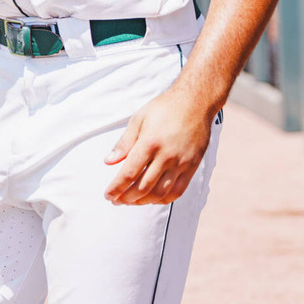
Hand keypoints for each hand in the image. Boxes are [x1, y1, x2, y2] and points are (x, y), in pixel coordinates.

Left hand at [104, 85, 214, 204]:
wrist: (196, 101)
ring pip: (160, 193)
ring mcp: (181, 162)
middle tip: (116, 200)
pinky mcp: (192, 166)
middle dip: (126, 198)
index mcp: (150, 142)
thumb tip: (109, 161)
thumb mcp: (139, 118)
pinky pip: (178, 191)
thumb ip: (124, 142)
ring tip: (132, 201)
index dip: (116, 188)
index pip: (129, 173)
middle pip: (143, 187)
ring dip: (143, 202)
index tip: (108, 195)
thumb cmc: (165, 107)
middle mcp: (166, 155)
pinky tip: (153, 199)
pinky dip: (164, 199)